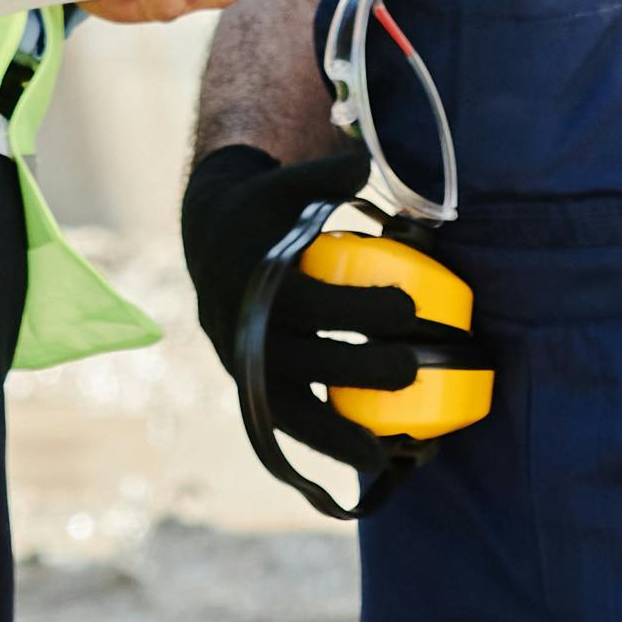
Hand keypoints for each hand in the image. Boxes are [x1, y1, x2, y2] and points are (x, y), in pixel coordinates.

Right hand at [179, 141, 488, 502]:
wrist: (210, 239)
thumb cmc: (265, 212)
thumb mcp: (285, 186)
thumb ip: (323, 176)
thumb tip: (360, 160)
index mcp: (252, 279)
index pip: (308, 303)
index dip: (357, 308)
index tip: (406, 306)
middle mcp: (242, 329)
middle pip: (302, 361)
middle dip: (359, 369)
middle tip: (411, 367)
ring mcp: (243, 365)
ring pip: (286, 409)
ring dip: (334, 435)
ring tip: (383, 457)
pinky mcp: (250, 387)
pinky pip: (284, 425)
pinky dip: (321, 444)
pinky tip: (364, 461)